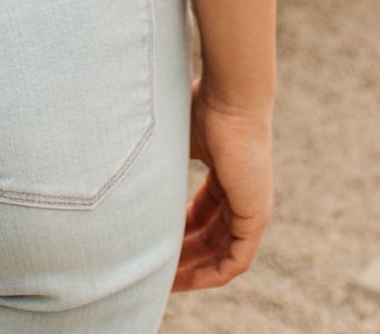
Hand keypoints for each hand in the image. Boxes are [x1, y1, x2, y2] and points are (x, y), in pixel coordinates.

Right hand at [172, 80, 272, 291]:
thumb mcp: (175, 141)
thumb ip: (161, 162)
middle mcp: (241, 193)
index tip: (154, 244)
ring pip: (222, 252)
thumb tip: (123, 167)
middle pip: (210, 236)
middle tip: (154, 272)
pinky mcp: (256, 215)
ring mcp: (252, 206)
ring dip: (194, 270)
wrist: (231, 97)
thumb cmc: (202, 106)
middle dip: (182, 255)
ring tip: (163, 283)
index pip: (201, 213)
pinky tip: (184, 279)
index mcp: (225, 173)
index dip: (178, 231)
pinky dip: (210, 272)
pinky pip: (235, 259)